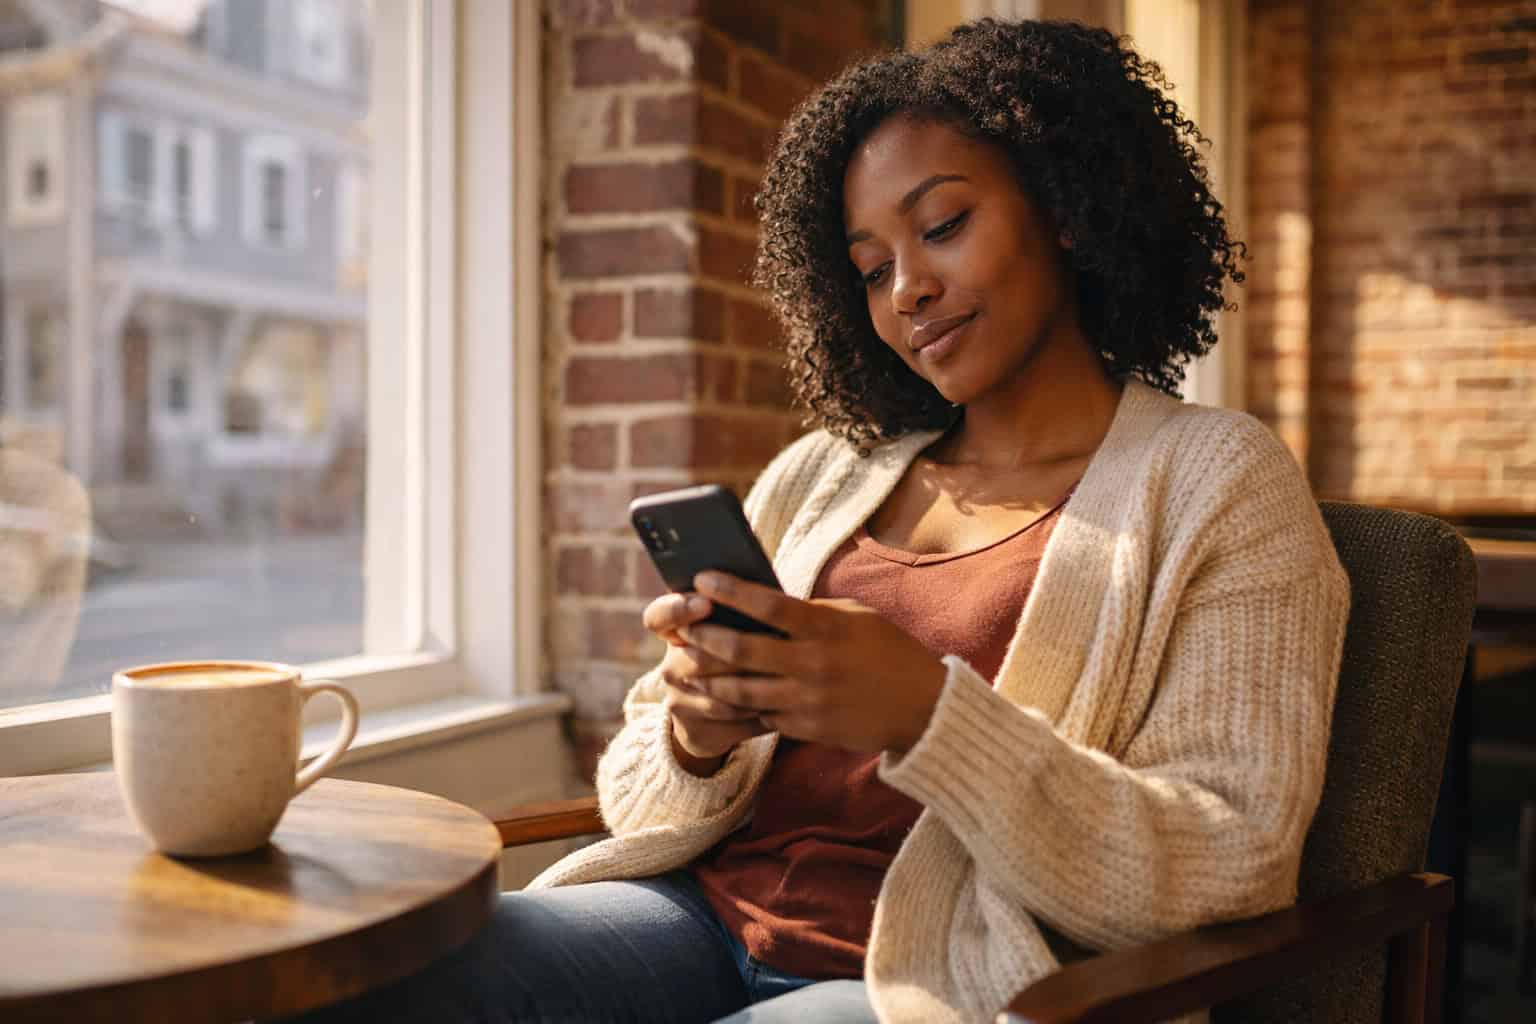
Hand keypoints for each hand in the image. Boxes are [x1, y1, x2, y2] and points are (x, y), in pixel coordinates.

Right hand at [642, 593, 770, 771]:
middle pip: (702, 656)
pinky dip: (761, 710)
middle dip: (743, 651)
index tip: (706, 603)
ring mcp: (678, 700)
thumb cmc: (729, 660)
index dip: (679, 609)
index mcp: (673, 633)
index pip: (659, 617)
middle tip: (778, 641)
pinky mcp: (694, 728)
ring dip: (757, 683)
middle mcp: (670, 666)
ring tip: (788, 674)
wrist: (709, 720)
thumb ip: (736, 617)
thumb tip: (770, 599)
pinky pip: (733, 719)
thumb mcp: (725, 634)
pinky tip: (785, 702)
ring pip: (721, 691)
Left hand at [680, 572, 947, 753]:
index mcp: (826, 628)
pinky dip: (738, 706)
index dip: (730, 591)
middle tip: (685, 629)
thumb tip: (764, 606)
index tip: (702, 578)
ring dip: (710, 678)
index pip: (768, 605)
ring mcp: (808, 700)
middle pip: (743, 650)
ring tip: (690, 667)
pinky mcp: (805, 728)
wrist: (922, 708)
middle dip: (706, 638)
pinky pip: (760, 716)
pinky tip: (718, 697)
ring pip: (741, 690)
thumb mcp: (854, 618)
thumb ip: (811, 613)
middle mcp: (813, 664)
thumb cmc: (887, 651)